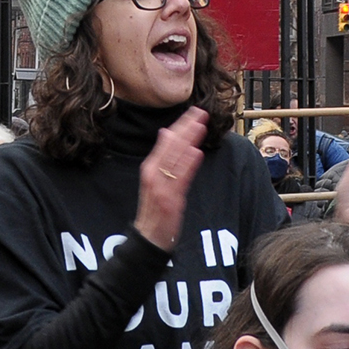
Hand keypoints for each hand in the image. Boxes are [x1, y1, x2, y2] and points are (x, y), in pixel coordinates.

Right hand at [134, 109, 208, 249]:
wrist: (148, 237)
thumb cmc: (155, 208)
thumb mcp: (154, 178)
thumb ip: (162, 156)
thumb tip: (166, 132)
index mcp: (150, 167)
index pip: (167, 140)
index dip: (181, 125)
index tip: (193, 112)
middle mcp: (153, 174)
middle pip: (171, 145)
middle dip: (186, 127)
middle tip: (200, 112)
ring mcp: (161, 186)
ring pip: (175, 158)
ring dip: (189, 140)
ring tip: (200, 126)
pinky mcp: (169, 199)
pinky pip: (180, 179)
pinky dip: (187, 165)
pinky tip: (196, 153)